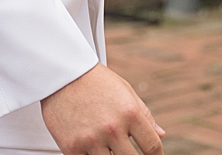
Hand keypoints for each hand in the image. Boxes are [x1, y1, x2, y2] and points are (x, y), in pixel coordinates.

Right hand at [41, 63, 164, 154]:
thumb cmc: (93, 80)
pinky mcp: (72, 147)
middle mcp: (112, 128)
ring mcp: (91, 140)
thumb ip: (144, 114)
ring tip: (108, 149)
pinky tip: (93, 150)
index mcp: (130, 113)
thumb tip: (160, 133)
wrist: (60, 74)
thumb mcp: (125, 91)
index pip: (152, 146)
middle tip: (127, 152)